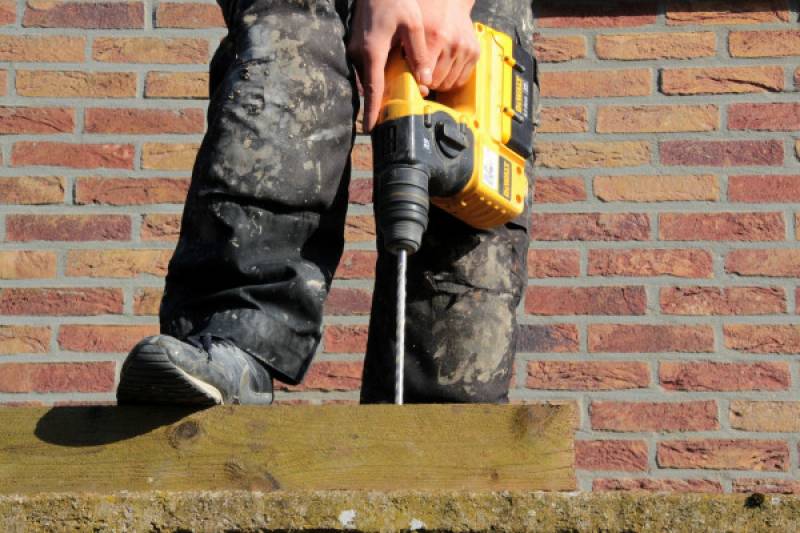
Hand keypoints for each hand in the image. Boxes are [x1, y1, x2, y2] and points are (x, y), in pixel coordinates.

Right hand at [348, 0, 477, 132]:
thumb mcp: (412, 25)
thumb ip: (418, 53)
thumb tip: (425, 80)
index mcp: (372, 51)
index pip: (373, 89)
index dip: (372, 111)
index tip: (370, 129)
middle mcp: (359, 54)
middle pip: (371, 88)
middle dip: (380, 103)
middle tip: (393, 116)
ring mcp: (355, 51)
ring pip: (369, 79)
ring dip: (380, 90)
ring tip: (395, 97)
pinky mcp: (357, 47)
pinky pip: (368, 69)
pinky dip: (378, 77)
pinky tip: (391, 76)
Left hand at [417, 0, 478, 92]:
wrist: (450, 1)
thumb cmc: (426, 15)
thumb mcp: (413, 30)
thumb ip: (410, 54)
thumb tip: (412, 84)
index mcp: (435, 37)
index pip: (424, 74)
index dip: (417, 81)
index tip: (414, 81)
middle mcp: (454, 44)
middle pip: (437, 81)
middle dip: (428, 83)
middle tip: (422, 77)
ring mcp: (466, 49)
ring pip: (449, 83)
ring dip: (440, 83)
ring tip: (433, 75)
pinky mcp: (475, 52)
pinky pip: (462, 80)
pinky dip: (452, 80)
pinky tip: (444, 73)